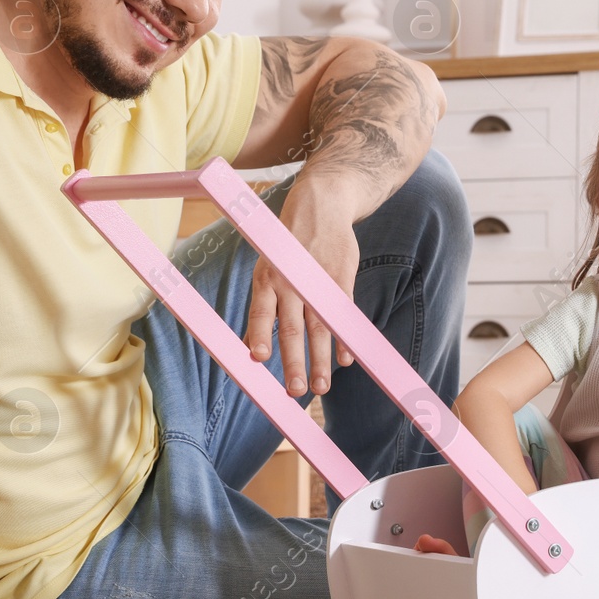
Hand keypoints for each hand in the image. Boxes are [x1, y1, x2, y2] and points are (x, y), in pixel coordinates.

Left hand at [245, 178, 359, 396]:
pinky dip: (344, 338)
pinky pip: (342, 314)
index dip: (260, 334)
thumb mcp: (269, 268)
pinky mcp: (341, 278)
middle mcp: (290, 282)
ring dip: (320, 360)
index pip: (261, 312)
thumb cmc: (290, 246)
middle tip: (295, 392)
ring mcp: (318, 281)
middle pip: (293, 329)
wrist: (321, 206)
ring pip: (319, 328)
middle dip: (294, 363)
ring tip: (322, 387)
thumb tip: (252, 345)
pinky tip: (346, 359)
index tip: (258, 360)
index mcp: (267, 279)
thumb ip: (266, 306)